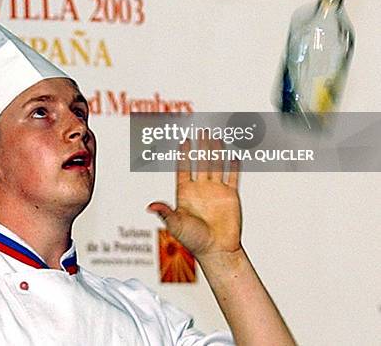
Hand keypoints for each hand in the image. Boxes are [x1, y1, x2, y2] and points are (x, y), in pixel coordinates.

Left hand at [148, 137, 241, 258]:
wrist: (217, 251)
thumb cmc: (194, 241)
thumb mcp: (176, 225)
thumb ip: (165, 213)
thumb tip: (150, 206)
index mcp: (186, 193)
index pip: (184, 169)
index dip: (184, 155)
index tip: (183, 141)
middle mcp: (200, 189)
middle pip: (201, 162)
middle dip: (201, 146)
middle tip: (201, 130)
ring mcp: (216, 191)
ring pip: (216, 165)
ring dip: (216, 151)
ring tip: (215, 136)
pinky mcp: (230, 196)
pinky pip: (232, 177)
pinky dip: (233, 165)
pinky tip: (233, 154)